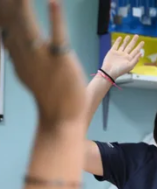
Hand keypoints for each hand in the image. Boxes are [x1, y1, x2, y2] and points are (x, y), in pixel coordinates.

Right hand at [2, 0, 85, 124]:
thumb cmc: (50, 96)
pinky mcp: (61, 60)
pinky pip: (57, 35)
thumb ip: (19, 56)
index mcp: (18, 57)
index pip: (5, 28)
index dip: (3, 12)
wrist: (62, 119)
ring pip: (29, 26)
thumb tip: (8, 40)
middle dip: (9, 5)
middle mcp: (25, 54)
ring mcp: (42, 57)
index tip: (3, 2)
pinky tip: (53, 1)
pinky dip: (55, 18)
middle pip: (12, 23)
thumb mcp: (28, 73)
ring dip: (23, 5)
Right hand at [101, 35, 143, 79]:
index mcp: (129, 59)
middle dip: (134, 41)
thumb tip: (141, 53)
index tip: (143, 42)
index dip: (139, 46)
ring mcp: (118, 53)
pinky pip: (116, 45)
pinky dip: (118, 41)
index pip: (135, 51)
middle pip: (130, 46)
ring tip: (129, 36)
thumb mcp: (130, 66)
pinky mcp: (112, 52)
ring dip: (126, 41)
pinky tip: (120, 38)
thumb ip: (135, 59)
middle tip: (137, 35)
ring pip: (123, 45)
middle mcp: (124, 55)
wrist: (109, 71)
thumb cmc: (120, 70)